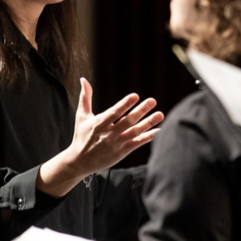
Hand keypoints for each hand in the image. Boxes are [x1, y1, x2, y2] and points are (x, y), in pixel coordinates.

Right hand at [38, 78, 163, 195]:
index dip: (125, 104)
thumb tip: (83, 79)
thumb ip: (85, 97)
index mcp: (100, 123)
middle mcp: (110, 133)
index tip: (135, 96)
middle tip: (152, 100)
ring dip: (148, 123)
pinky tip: (158, 130)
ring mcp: (117, 143)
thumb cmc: (82, 136)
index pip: (114, 112)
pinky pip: (137, 143)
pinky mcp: (122, 152)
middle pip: (128, 121)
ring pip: (135, 132)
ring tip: (160, 114)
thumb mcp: (82, 116)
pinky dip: (147, 137)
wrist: (80, 162)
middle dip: (141, 111)